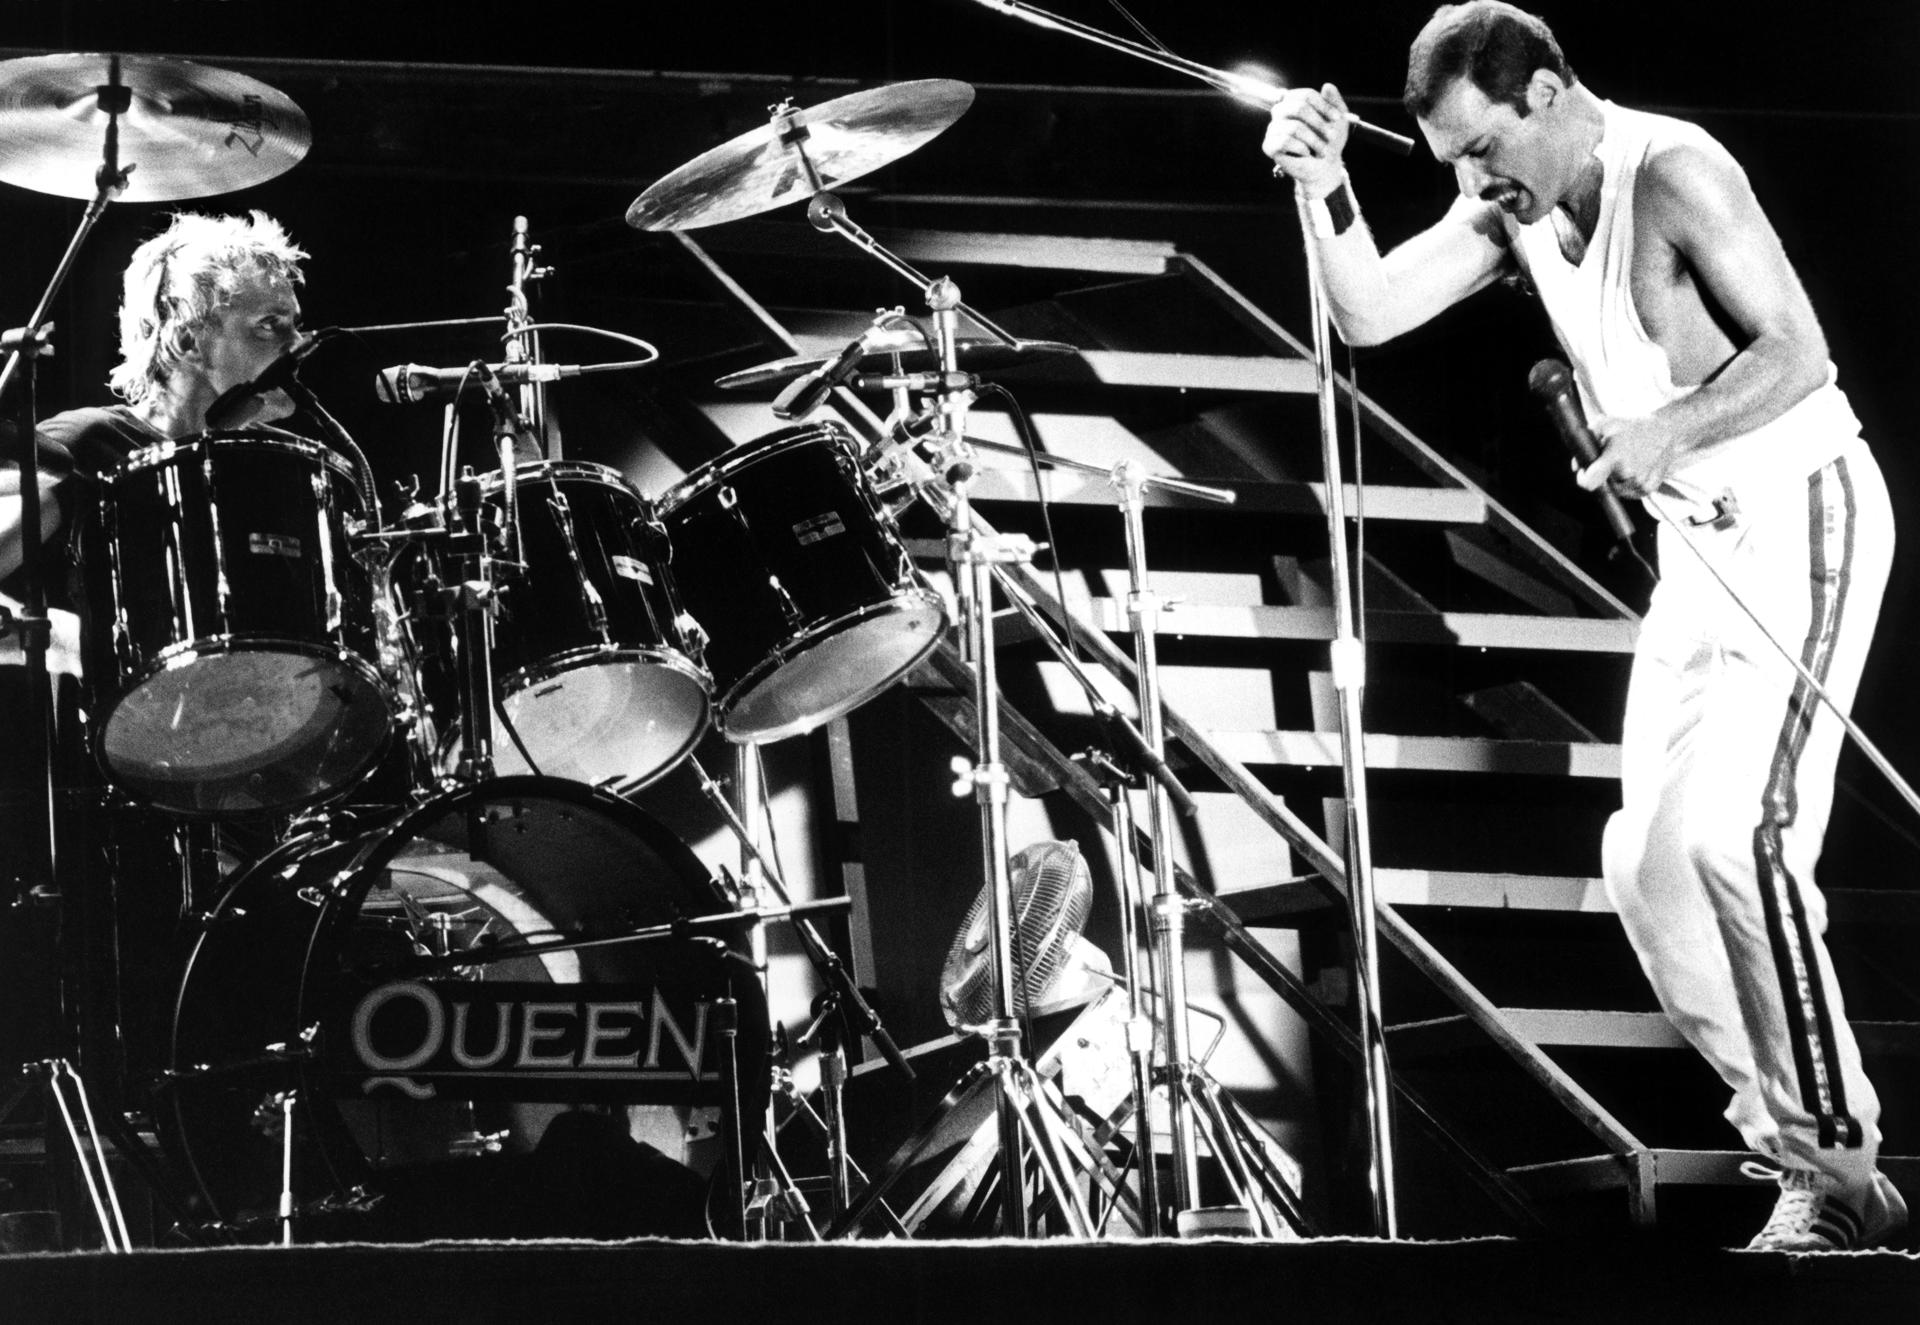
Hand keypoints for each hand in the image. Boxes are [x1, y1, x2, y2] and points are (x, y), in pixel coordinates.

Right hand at [1263, 84, 1350, 198]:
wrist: (1323, 166)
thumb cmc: (1329, 140)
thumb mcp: (1338, 119)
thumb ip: (1334, 102)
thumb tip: (1327, 85)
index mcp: (1294, 101)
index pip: (1306, 95)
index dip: (1324, 106)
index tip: (1337, 118)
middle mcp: (1280, 112)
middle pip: (1299, 108)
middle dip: (1319, 123)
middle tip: (1331, 136)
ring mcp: (1273, 128)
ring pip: (1294, 127)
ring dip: (1314, 140)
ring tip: (1322, 149)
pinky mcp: (1269, 146)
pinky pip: (1284, 142)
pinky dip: (1301, 148)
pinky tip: (1306, 153)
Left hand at [1576, 415, 1673, 500]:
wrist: (1664, 430)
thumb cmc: (1630, 427)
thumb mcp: (1604, 424)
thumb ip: (1585, 442)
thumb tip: (1576, 465)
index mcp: (1615, 457)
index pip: (1589, 482)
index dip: (1582, 478)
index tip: (1584, 471)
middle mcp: (1627, 473)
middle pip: (1602, 485)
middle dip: (1601, 475)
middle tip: (1610, 459)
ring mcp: (1639, 483)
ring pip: (1615, 491)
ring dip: (1615, 481)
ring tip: (1624, 462)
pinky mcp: (1648, 489)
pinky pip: (1629, 494)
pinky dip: (1627, 485)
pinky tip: (1634, 469)